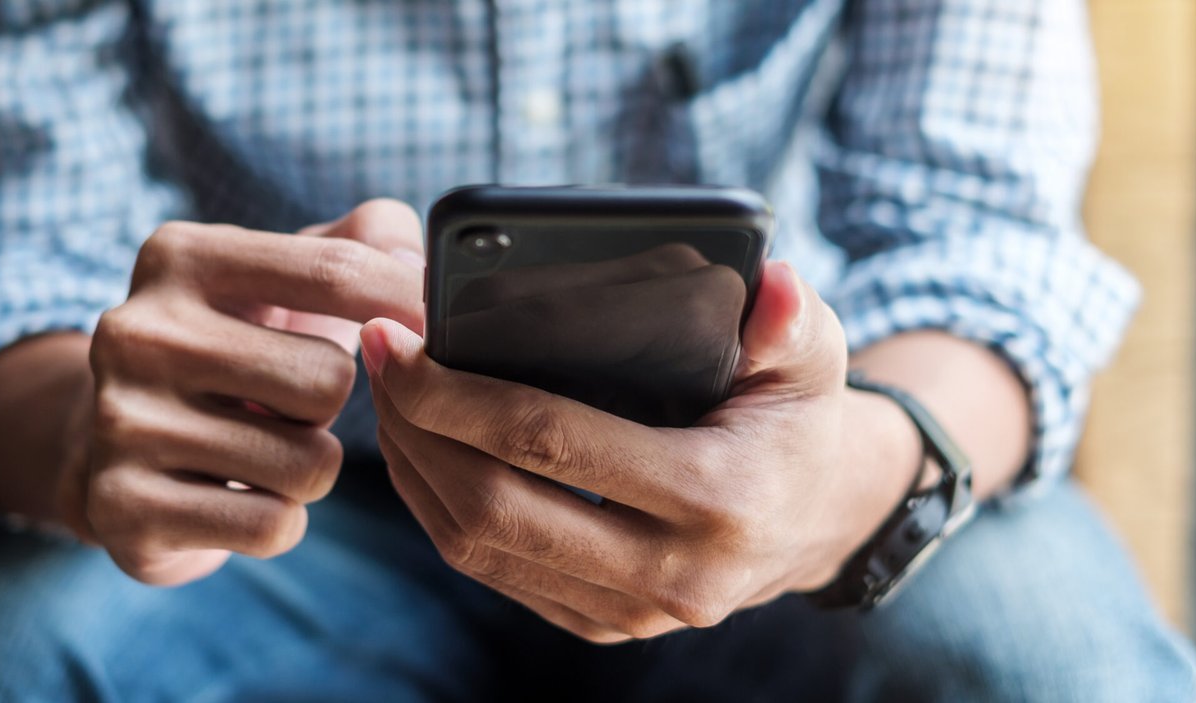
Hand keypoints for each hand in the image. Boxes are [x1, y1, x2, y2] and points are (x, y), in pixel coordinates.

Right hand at [68, 199, 424, 584]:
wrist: (108, 441)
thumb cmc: (235, 346)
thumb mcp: (281, 276)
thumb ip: (363, 239)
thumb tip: (415, 258)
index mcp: (181, 256)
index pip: (335, 271)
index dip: (407, 303)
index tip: (439, 327)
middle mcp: (137, 331)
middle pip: (328, 380)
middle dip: (332, 406)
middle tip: (288, 404)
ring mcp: (121, 421)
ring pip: (309, 464)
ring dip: (310, 468)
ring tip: (262, 448)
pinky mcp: (123, 507)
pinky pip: (272, 525)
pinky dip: (278, 520)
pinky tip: (239, 494)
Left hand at [363, 261, 921, 641]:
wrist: (816, 518)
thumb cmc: (797, 418)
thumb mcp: (812, 356)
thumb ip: (791, 317)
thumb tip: (768, 282)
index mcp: (716, 497)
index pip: (552, 443)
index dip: (458, 393)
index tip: (402, 339)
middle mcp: (671, 572)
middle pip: (494, 507)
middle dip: (417, 429)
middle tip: (379, 357)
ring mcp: (630, 612)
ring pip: (478, 550)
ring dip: (414, 470)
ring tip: (388, 395)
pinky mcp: (600, 624)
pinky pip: (493, 574)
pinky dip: (439, 510)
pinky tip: (421, 450)